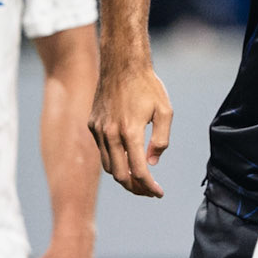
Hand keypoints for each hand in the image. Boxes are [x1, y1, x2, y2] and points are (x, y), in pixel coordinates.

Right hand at [90, 61, 172, 197]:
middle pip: (120, 175)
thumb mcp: (165, 111)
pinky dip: (114, 160)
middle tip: (149, 190)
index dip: (150, 186)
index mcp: (130, 132)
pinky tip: (126, 158)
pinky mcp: (92, 125)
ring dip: (123, 177)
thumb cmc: (148, 86)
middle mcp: (111, 134)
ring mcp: (98, 130)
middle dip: (136, 188)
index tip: (159, 193)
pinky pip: (102, 150)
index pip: (139, 171)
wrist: (122, 64)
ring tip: (139, 180)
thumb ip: (160, 139)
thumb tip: (151, 162)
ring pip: (108, 165)